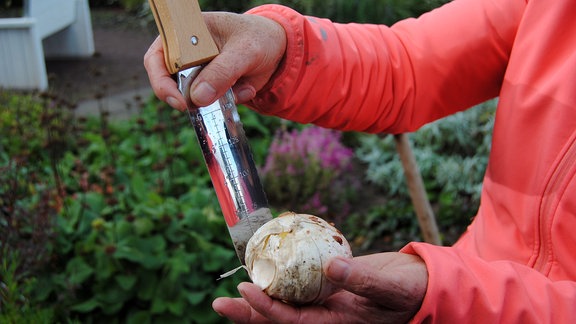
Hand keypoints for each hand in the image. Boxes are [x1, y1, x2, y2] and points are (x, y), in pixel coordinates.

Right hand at [143, 12, 286, 110]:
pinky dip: (229, 103)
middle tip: (204, 107)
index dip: (160, 80)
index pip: (158, 57)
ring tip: (243, 86)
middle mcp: (186, 55)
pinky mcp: (212, 89)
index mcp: (186, 33)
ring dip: (214, 102)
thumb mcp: (244, 51)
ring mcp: (198, 74)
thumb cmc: (257, 38)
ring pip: (191, 98)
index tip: (179, 100)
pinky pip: (212, 105)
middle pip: (168, 82)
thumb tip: (198, 98)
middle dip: (187, 98)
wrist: (278, 48)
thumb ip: (222, 72)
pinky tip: (248, 87)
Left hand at [212, 252, 427, 323]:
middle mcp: (326, 316)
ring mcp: (325, 302)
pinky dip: (280, 281)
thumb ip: (363, 280)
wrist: (422, 283)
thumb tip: (331, 266)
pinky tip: (266, 270)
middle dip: (250, 313)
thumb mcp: (391, 288)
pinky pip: (299, 286)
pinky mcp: (328, 286)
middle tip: (220, 302)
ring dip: (258, 299)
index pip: (294, 322)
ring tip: (232, 289)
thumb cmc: (411, 290)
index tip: (247, 288)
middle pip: (281, 319)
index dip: (267, 310)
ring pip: (286, 304)